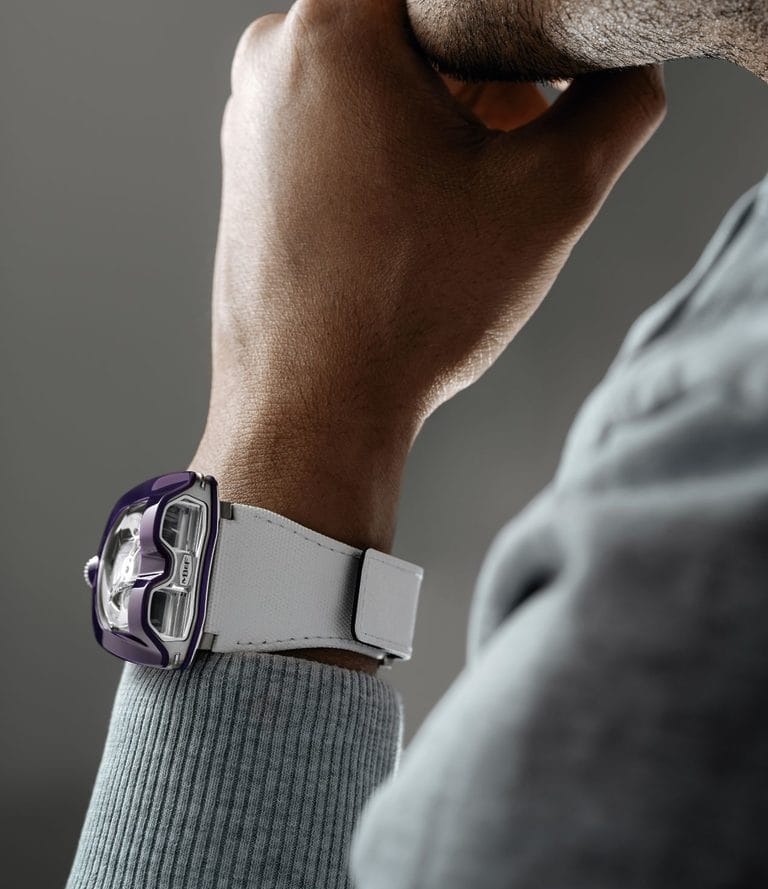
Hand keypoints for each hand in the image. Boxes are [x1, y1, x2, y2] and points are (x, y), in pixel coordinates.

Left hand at [193, 0, 663, 569]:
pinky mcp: (249, 171)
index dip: (515, 40)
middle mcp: (275, 57)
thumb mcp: (549, 198)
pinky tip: (408, 225)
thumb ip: (617, 107)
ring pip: (374, 83)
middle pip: (415, 31)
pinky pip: (334, 130)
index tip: (531, 105)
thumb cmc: (407, 312)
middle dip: (479, 87)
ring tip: (455, 205)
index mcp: (337, 28)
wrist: (314, 409)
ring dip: (435, 125)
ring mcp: (250, 117)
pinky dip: (385, 158)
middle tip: (504, 160)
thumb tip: (629, 75)